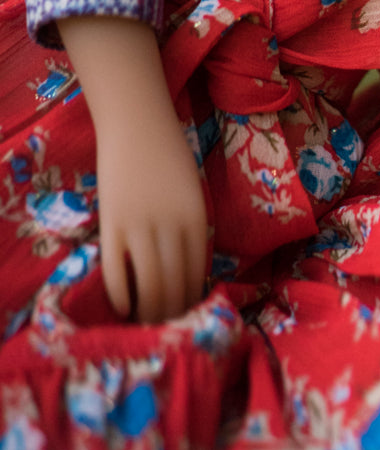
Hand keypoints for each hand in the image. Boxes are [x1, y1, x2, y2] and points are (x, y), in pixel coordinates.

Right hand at [95, 108, 208, 322]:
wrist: (137, 124)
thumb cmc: (168, 155)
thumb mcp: (191, 191)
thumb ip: (191, 227)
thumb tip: (188, 271)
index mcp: (196, 217)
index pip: (196, 273)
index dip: (191, 299)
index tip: (187, 314)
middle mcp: (171, 225)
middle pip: (173, 284)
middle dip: (171, 312)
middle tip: (165, 325)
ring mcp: (139, 226)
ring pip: (147, 284)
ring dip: (148, 310)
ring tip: (145, 321)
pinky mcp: (111, 224)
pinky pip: (116, 271)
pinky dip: (121, 295)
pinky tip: (124, 306)